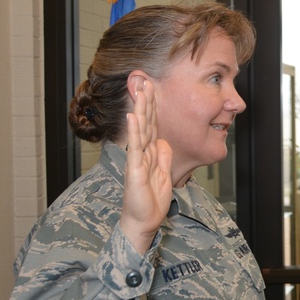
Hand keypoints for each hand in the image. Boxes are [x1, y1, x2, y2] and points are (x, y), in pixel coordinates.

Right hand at [120, 78, 172, 254]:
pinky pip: (136, 147)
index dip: (153, 107)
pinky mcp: (135, 169)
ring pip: (140, 129)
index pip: (152, 124)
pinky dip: (135, 132)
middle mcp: (142, 151)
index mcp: (150, 151)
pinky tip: (134, 117)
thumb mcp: (164, 171)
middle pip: (145, 122)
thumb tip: (164, 140)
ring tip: (140, 91)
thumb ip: (163, 155)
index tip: (152, 88)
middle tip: (145, 80)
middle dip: (146, 101)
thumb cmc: (151, 198)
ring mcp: (137, 159)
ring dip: (141, 110)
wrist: (144, 219)